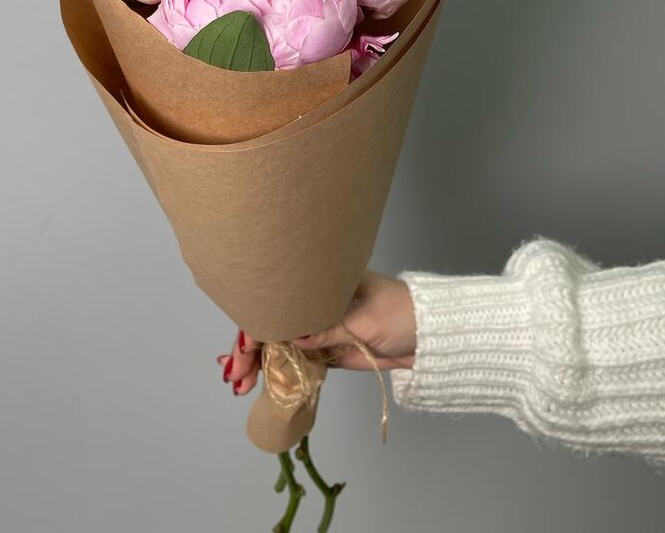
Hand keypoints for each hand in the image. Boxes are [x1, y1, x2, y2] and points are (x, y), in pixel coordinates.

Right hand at [217, 271, 415, 396]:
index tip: (247, 343)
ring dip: (259, 363)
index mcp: (323, 281)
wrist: (430, 337)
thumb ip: (329, 329)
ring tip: (237, 382)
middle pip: (274, 322)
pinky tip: (256, 381)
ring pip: (281, 345)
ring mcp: (321, 328)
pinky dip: (277, 372)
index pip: (281, 298)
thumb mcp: (365, 318)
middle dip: (250, 347)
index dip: (259, 320)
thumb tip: (294, 339)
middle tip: (234, 372)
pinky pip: (297, 362)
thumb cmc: (402, 312)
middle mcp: (315, 302)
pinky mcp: (328, 351)